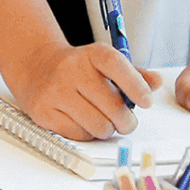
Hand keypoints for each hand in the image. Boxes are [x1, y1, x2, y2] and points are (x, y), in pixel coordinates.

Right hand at [0, 40, 153, 140]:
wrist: (35, 66)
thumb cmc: (76, 68)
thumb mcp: (103, 63)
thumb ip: (132, 74)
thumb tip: (155, 82)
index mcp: (91, 54)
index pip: (117, 66)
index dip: (136, 86)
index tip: (146, 102)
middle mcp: (71, 70)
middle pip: (113, 106)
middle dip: (126, 121)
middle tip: (126, 122)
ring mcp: (56, 92)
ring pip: (98, 126)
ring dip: (108, 130)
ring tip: (104, 122)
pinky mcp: (44, 112)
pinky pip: (79, 135)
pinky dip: (87, 133)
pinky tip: (83, 122)